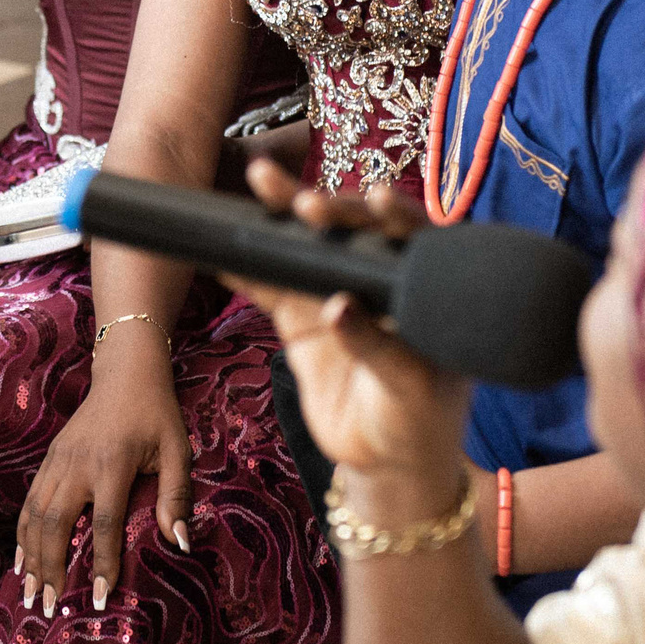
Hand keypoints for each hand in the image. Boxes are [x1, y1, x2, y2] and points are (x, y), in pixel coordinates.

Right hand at [14, 327, 189, 616]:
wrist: (125, 373)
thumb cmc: (157, 414)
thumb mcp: (177, 449)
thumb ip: (177, 495)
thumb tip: (181, 543)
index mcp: (111, 465)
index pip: (103, 524)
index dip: (102, 563)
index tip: (100, 597)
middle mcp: (77, 465)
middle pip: (55, 524)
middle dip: (50, 569)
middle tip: (48, 607)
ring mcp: (57, 461)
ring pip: (34, 515)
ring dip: (30, 557)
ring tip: (28, 593)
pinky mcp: (49, 459)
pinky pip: (29, 501)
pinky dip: (23, 533)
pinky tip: (22, 559)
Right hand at [224, 160, 471, 483]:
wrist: (385, 461)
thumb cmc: (419, 419)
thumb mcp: (409, 387)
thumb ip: (377, 347)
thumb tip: (339, 306)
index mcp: (421, 286)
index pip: (411, 239)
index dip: (395, 214)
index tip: (379, 200)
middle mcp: (376, 280)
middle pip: (353, 230)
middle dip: (330, 208)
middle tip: (308, 204)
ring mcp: (333, 294)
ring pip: (306, 246)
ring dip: (282, 215)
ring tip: (263, 182)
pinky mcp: (299, 317)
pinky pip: (268, 286)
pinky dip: (245, 266)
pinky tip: (223, 247)